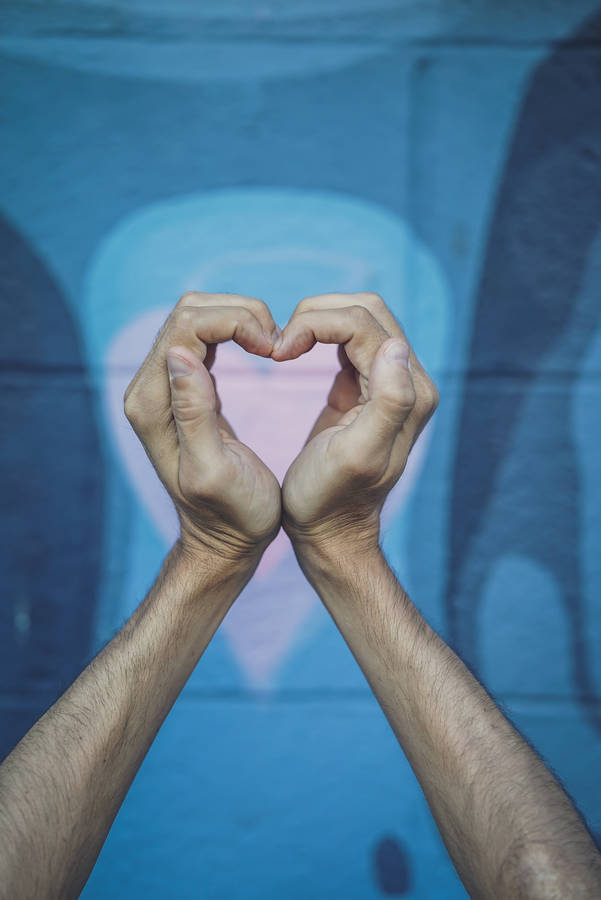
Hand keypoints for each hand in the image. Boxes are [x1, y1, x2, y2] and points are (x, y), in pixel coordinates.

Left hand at [124, 292, 281, 561]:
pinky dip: (236, 330)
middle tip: (277, 344)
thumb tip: (182, 354)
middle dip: (239, 313)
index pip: (186, 326)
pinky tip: (261, 348)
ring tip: (273, 346)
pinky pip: (204, 335)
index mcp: (152, 404)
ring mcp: (164, 385)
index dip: (235, 321)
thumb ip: (195, 413)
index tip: (273, 347)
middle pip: (189, 311)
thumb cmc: (231, 514)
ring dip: (240, 318)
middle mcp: (149, 388)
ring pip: (197, 317)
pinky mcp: (184, 386)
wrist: (225, 539)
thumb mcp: (215, 470)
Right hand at [272, 292, 438, 556]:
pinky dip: (317, 334)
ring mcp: (388, 381)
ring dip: (315, 321)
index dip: (315, 324)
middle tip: (279, 346)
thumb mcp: (357, 455)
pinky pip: (346, 338)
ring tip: (282, 348)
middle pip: (365, 311)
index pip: (364, 323)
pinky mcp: (365, 386)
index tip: (278, 351)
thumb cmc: (330, 499)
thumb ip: (388, 401)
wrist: (329, 530)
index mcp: (409, 393)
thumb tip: (396, 347)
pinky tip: (292, 352)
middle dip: (316, 315)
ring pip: (356, 319)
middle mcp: (408, 381)